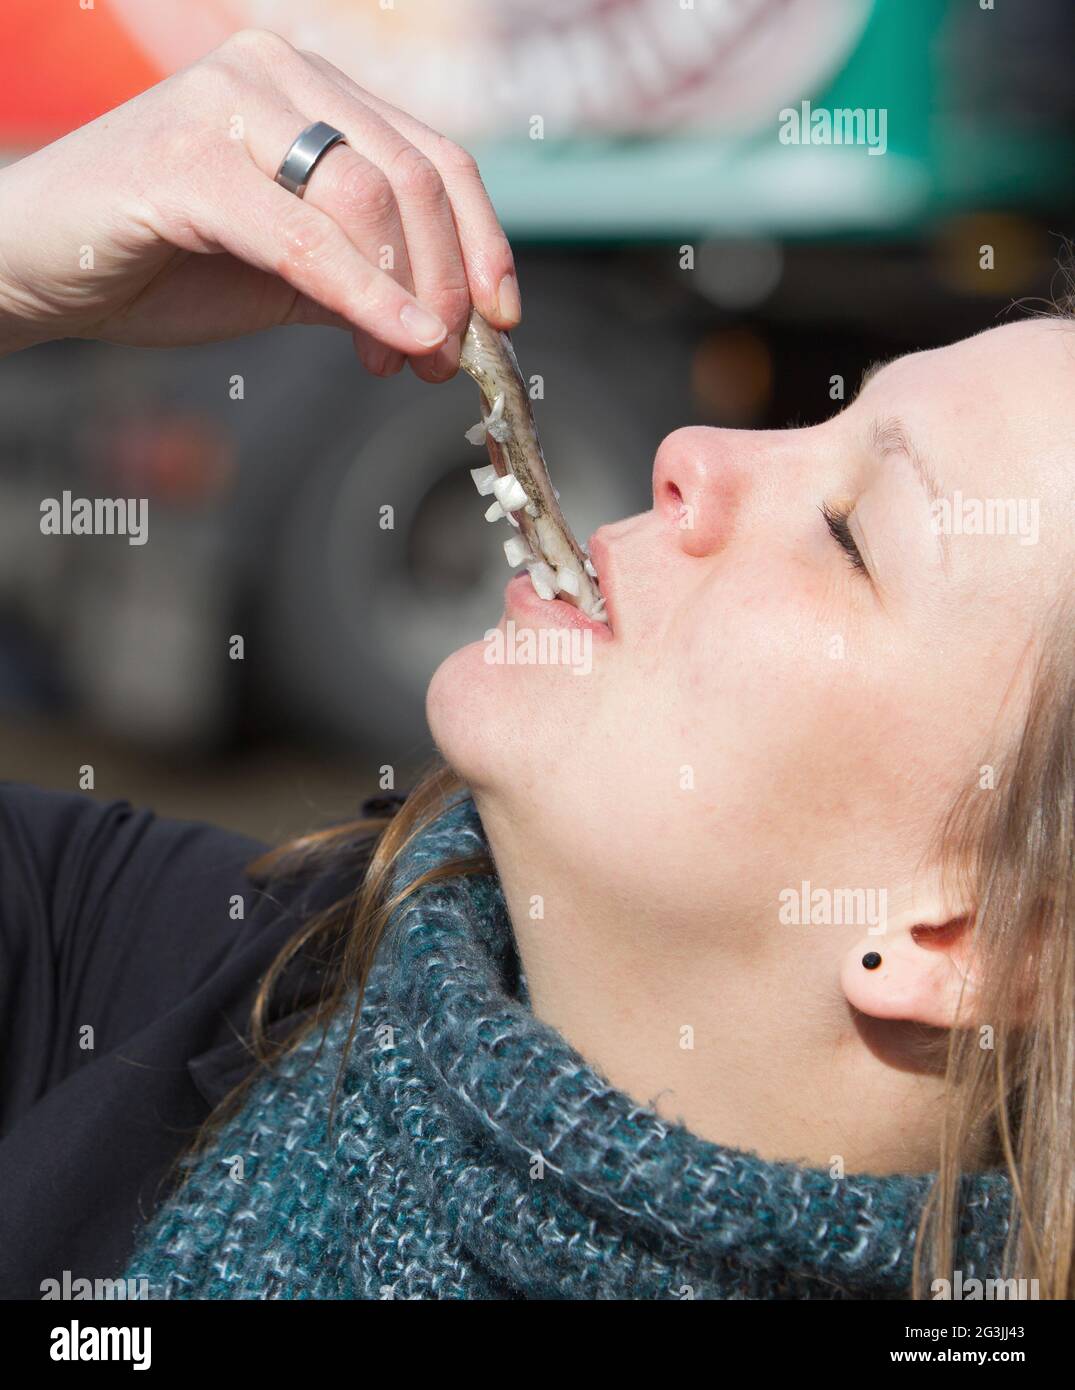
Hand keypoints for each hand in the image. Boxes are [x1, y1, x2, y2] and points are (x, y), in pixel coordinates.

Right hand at [0, 27, 520, 380]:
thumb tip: (449, 328)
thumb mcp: (290, 273)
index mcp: (311, 89)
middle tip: (448, 358)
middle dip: (448, 280)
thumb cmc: (164, 264)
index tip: (502, 317)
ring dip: (408, 294)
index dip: (481, 242)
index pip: (434, 157)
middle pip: (414, 177)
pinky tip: (396, 343)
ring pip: (366, 198)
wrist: (42, 268)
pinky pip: (302, 235)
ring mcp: (228, 104)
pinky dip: (362, 295)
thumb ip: (364, 280)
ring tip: (408, 361)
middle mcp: (276, 73)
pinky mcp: (185, 158)